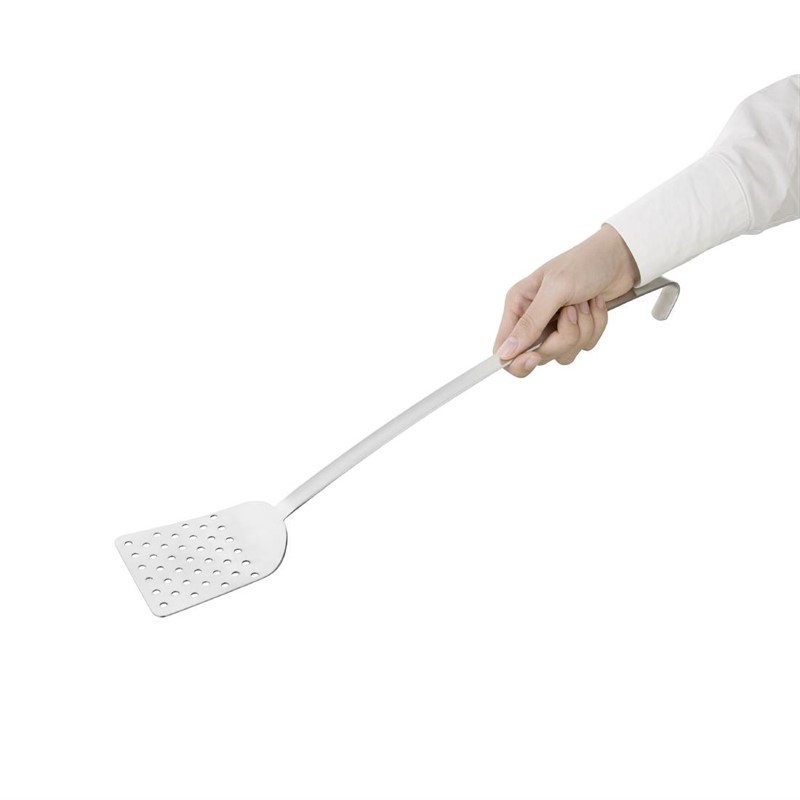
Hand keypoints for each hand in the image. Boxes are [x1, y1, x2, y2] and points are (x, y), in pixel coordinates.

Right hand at [493, 224, 639, 376]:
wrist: (621, 256)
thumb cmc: (584, 263)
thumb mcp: (555, 290)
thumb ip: (530, 323)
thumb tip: (505, 352)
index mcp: (518, 306)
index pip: (503, 348)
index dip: (516, 361)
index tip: (534, 358)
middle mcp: (533, 319)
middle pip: (538, 355)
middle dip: (562, 338)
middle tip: (570, 312)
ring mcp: (555, 326)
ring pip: (564, 353)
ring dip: (582, 330)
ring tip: (584, 302)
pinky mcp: (576, 330)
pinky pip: (584, 346)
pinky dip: (595, 326)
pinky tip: (594, 304)